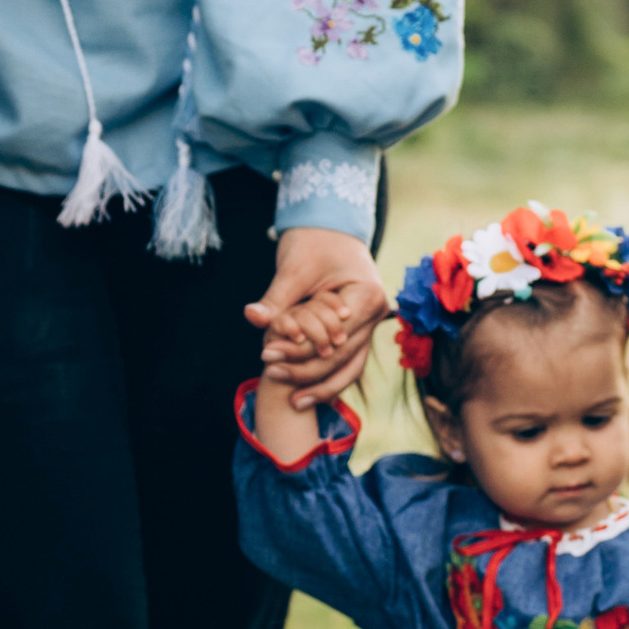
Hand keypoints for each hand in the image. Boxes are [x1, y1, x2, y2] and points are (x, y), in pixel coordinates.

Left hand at [247, 228, 388, 404]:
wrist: (330, 227)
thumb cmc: (314, 242)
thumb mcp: (293, 270)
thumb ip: (276, 300)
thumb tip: (253, 318)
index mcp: (367, 296)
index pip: (333, 338)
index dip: (300, 351)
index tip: (266, 355)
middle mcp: (376, 314)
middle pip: (342, 357)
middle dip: (307, 371)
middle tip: (271, 374)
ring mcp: (371, 324)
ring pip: (350, 367)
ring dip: (322, 385)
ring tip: (293, 402)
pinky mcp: (359, 329)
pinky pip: (347, 361)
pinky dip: (327, 376)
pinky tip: (305, 392)